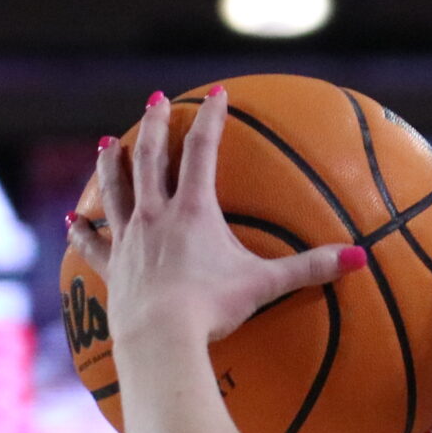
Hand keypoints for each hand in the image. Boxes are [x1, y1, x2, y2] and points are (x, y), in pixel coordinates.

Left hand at [68, 87, 364, 345]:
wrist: (160, 338)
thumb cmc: (212, 309)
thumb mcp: (265, 285)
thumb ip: (310, 268)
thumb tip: (359, 259)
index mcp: (193, 210)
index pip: (202, 150)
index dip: (210, 119)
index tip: (216, 94)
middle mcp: (156, 215)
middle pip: (150, 157)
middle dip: (153, 124)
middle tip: (155, 100)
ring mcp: (129, 239)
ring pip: (115, 189)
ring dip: (112, 163)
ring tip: (107, 142)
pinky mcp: (112, 267)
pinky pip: (92, 244)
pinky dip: (82, 230)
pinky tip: (72, 219)